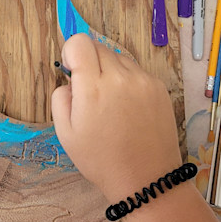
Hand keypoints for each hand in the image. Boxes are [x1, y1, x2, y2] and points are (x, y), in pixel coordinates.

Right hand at [51, 33, 182, 201]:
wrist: (145, 179)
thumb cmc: (101, 160)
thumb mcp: (66, 133)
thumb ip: (61, 97)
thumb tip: (71, 80)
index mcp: (94, 88)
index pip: (80, 42)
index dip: (71, 53)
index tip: (72, 70)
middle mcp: (121, 77)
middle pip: (99, 47)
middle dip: (90, 63)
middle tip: (90, 92)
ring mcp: (144, 81)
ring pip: (119, 58)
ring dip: (110, 71)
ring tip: (111, 103)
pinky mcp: (159, 88)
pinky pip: (137, 72)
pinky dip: (128, 82)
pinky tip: (128, 108)